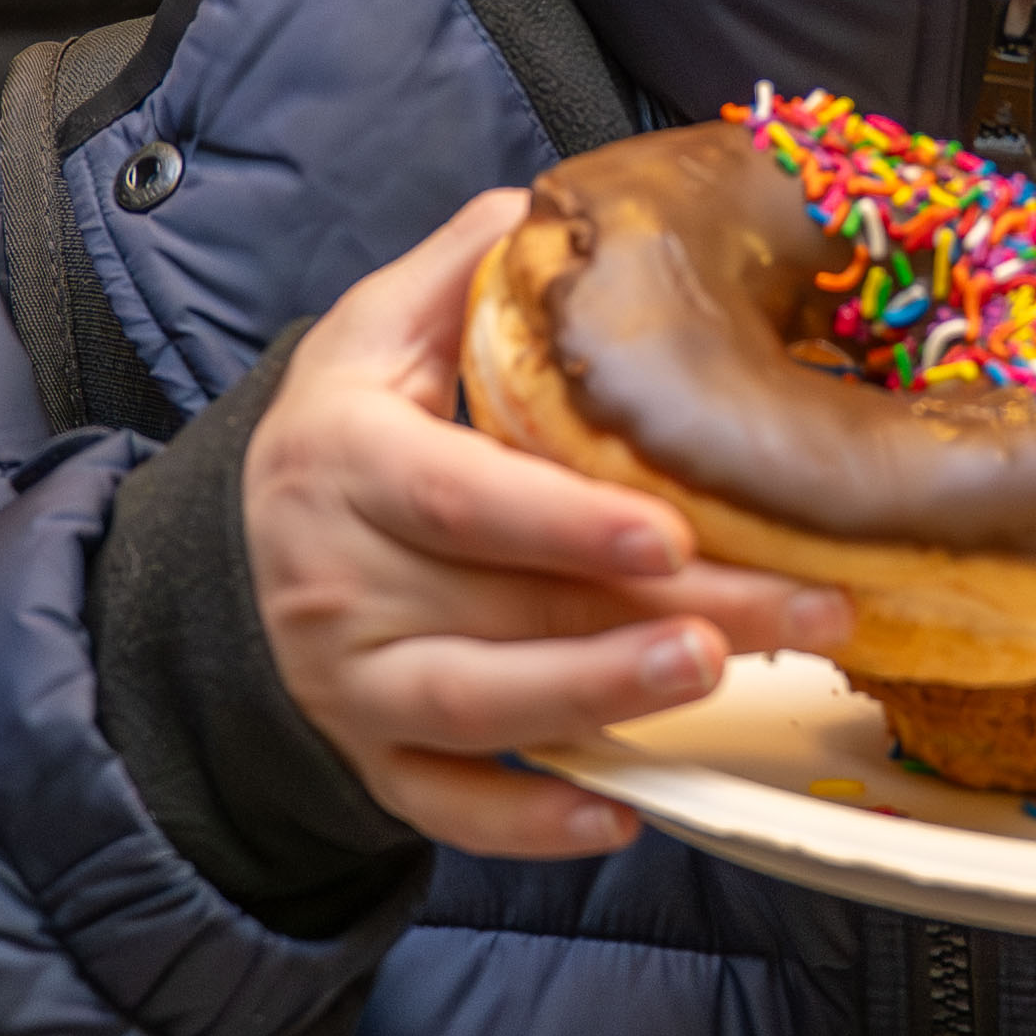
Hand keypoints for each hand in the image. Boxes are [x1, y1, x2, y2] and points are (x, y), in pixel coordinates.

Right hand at [247, 195, 850, 864]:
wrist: (243, 549)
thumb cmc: (345, 431)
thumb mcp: (371, 332)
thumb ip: (460, 272)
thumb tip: (551, 209)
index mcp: (345, 459)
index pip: (455, 497)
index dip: (563, 520)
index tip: (670, 530)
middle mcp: (337, 582)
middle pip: (509, 608)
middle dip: (660, 615)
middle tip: (793, 610)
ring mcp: (352, 684)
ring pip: (482, 710)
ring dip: (604, 700)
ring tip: (721, 678)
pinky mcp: (372, 760)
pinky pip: (447, 809)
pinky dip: (527, 825)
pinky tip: (623, 812)